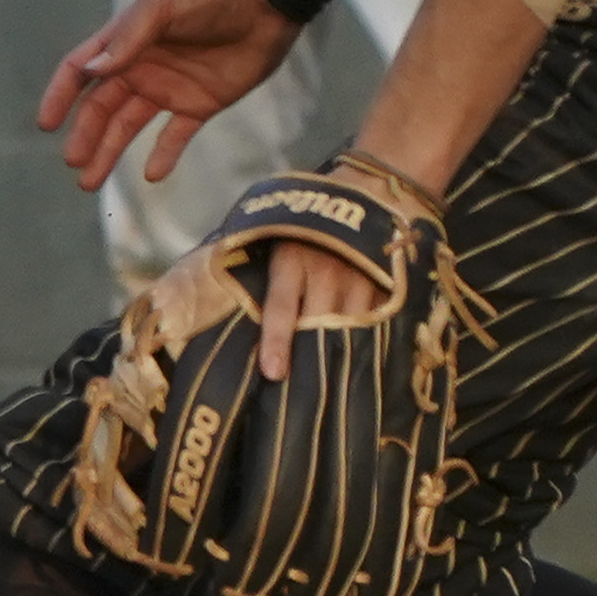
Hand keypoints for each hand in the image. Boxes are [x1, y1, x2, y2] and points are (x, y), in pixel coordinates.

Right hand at [39, 0, 301, 194]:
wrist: (269, 1)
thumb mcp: (164, 8)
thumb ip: (128, 38)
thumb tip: (90, 71)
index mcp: (124, 42)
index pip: (80, 71)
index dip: (60, 96)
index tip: (46, 124)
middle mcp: (139, 68)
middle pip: (101, 108)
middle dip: (85, 136)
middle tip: (74, 164)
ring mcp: (169, 88)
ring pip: (129, 127)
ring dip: (109, 152)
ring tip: (90, 182)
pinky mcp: (200, 103)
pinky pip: (175, 136)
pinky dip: (163, 155)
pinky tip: (153, 175)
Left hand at [246, 157, 421, 380]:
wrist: (368, 193)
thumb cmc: (304, 223)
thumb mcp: (276, 237)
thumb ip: (258, 271)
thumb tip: (210, 299)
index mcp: (292, 260)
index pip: (282, 306)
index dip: (277, 340)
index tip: (273, 373)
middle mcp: (328, 273)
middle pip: (319, 326)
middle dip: (311, 360)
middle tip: (300, 402)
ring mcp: (361, 282)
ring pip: (351, 330)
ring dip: (340, 359)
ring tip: (333, 398)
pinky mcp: (385, 288)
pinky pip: (378, 325)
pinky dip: (371, 347)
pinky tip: (366, 372)